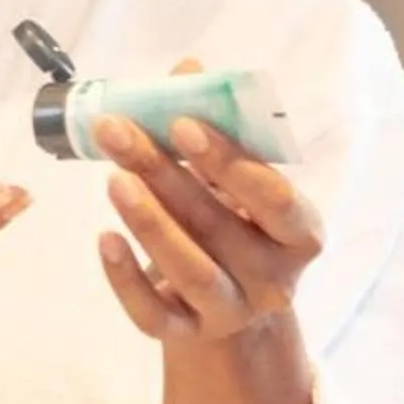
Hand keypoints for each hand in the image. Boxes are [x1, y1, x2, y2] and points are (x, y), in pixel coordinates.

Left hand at [92, 62, 325, 345]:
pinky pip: (156, 315)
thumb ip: (217, 127)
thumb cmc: (235, 222)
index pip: (276, 199)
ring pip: (192, 273)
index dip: (230, 161)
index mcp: (299, 233)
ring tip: (112, 178)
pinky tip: (103, 238)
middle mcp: (275, 280)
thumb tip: (189, 68)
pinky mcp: (189, 335)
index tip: (182, 124)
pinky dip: (126, 280)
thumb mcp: (235, 180)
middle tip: (117, 132)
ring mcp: (233, 312)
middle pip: (220, 227)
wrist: (230, 302)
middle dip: (165, 174)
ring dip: (150, 224)